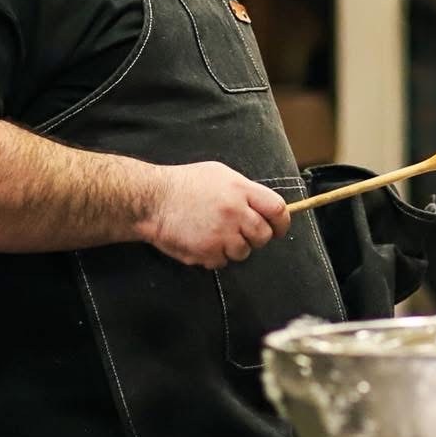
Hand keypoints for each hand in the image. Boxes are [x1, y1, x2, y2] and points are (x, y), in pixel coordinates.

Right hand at [139, 162, 291, 268]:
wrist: (153, 201)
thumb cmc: (185, 184)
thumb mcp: (220, 174)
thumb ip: (244, 190)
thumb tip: (263, 206)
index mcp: (241, 189)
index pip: (277, 209)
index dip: (282, 222)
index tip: (278, 228)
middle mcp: (236, 212)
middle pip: (263, 235)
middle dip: (257, 237)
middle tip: (243, 232)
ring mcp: (222, 234)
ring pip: (244, 252)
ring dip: (235, 247)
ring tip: (217, 234)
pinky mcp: (208, 252)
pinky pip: (223, 262)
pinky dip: (216, 257)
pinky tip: (204, 242)